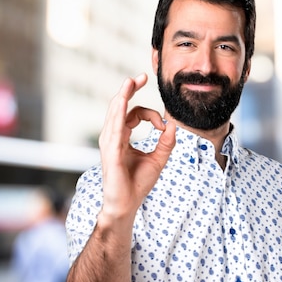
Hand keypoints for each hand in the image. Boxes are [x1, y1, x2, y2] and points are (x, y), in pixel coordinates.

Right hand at [98, 73, 175, 219]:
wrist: (126, 205)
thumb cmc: (138, 183)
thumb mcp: (158, 159)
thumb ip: (166, 142)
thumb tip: (173, 125)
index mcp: (122, 137)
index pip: (133, 114)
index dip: (151, 115)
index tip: (163, 125)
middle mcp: (113, 137)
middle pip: (120, 106)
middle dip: (130, 89)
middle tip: (142, 76)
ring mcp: (109, 143)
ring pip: (115, 113)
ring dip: (123, 95)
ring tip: (130, 82)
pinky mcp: (110, 151)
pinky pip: (114, 128)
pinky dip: (119, 113)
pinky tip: (123, 101)